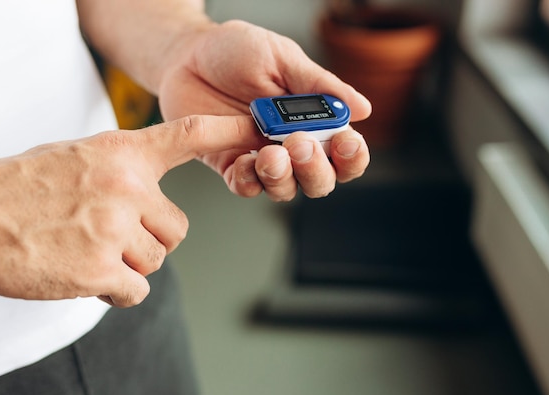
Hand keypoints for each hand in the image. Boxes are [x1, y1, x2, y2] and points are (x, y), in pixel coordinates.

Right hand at [0, 115, 264, 306]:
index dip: (227, 133)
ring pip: (155, 262)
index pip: (187, 137)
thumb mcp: (78, 157)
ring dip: (128, 265)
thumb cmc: (20, 187)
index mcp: (122, 154)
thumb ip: (121, 171)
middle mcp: (126, 187)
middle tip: (110, 235)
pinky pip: (136, 290)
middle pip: (177, 230)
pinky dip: (116, 290)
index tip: (255, 129)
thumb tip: (149, 195)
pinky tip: (84, 273)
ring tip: (86, 250)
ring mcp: (113, 228)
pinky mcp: (99, 269)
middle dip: (151, 240)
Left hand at [157, 20, 371, 200]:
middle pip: (321, 180)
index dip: (352, 156)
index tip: (346, 143)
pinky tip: (245, 161)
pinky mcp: (230, 165)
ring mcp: (262, 158)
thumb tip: (362, 108)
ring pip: (286, 189)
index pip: (345, 152)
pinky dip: (250, 180)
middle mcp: (292, 146)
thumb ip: (319, 86)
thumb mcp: (282, 59)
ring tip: (271, 154)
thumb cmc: (236, 51)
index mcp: (314, 120)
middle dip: (316, 170)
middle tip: (300, 145)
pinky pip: (246, 186)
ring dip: (284, 178)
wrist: (186, 55)